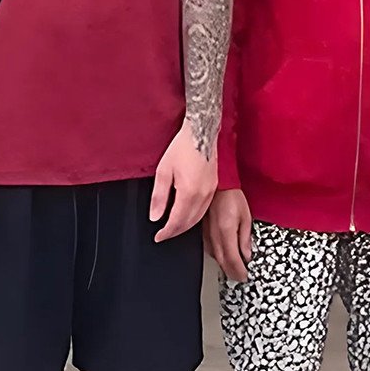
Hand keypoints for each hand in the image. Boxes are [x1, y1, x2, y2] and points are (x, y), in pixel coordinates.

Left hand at [151, 123, 216, 241]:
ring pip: (198, 218)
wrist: (201, 133)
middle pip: (189, 223)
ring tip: (174, 228)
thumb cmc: (182, 147)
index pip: (177, 221)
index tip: (159, 237)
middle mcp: (203, 195)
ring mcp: (210, 191)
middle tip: (164, 235)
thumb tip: (155, 216)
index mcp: (189, 192)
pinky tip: (187, 216)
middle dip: (175, 232)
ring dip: (185, 226)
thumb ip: (159, 196)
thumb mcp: (163, 171)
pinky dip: (194, 217)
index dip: (166, 232)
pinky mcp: (214, 187)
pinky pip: (204, 209)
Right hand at [203, 189, 253, 281]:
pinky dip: (218, 257)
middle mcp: (214, 236)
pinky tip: (222, 258)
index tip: (244, 277)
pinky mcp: (203, 233)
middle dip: (232, 272)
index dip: (239, 271)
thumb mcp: (246, 217)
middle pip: (223, 262)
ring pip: (215, 258)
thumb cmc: (232, 197)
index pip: (232, 259)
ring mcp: (207, 235)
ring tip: (233, 271)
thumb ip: (245, 238)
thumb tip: (246, 254)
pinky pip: (210, 250)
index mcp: (226, 232)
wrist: (217, 186)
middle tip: (239, 278)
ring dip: (225, 266)